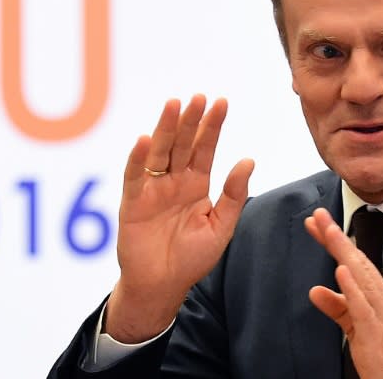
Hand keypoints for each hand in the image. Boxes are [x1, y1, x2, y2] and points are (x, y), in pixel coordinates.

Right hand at [106, 95, 253, 342]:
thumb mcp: (221, 226)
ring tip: (174, 104)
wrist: (162, 286)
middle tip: (198, 97)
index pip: (205, 148)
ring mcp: (153, 189)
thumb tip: (249, 160)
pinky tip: (146, 140)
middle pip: (183, 144)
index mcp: (197, 184)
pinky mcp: (133, 202)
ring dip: (166, 128)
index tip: (221, 102)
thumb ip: (233, 195)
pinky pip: (135, 177)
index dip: (213, 126)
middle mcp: (175, 181)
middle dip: (191, 120)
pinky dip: (138, 158)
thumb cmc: (192, 258)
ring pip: (160, 152)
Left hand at [305, 208, 382, 378]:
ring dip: (344, 252)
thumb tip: (315, 290)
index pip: (355, 262)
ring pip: (362, 277)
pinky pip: (363, 307)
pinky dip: (352, 287)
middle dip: (337, 237)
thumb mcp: (355, 328)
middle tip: (319, 215)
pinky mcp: (377, 333)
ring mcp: (382, 314)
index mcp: (380, 296)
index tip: (317, 224)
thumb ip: (337, 308)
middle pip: (358, 262)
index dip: (335, 242)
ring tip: (329, 231)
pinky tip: (340, 270)